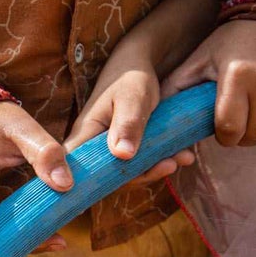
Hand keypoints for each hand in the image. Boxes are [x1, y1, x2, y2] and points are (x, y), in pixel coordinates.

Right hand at [65, 46, 193, 185]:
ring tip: (180, 159)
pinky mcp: (122, 148)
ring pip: (125, 173)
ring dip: (154, 170)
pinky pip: (138, 164)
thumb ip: (128, 125)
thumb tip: (123, 155)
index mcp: (84, 134)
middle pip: (104, 177)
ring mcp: (107, 149)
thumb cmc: (130, 77)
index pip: (73, 168)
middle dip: (138, 177)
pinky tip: (181, 155)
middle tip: (168, 166)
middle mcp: (92, 146)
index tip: (106, 191)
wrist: (137, 65)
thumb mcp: (132, 98)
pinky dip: (159, 162)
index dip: (80, 186)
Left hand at [162, 19, 255, 145]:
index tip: (218, 130)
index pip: (229, 127)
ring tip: (248, 118)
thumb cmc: (227, 43)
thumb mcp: (197, 61)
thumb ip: (175, 88)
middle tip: (232, 127)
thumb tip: (150, 117)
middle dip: (239, 138)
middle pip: (253, 135)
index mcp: (237, 76)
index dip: (222, 137)